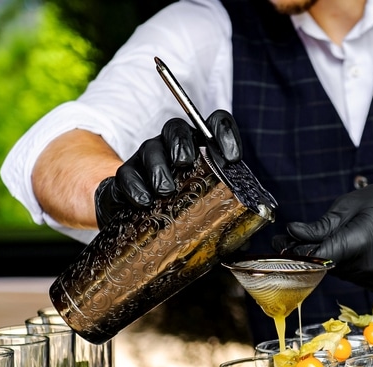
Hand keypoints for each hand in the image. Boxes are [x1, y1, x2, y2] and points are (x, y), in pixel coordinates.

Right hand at [94, 109, 241, 223]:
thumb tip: (247, 234)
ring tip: (166, 190)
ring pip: (150, 149)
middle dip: (181, 143)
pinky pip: (125, 175)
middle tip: (185, 162)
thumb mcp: (208, 214)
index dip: (224, 133)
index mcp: (200, 150)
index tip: (232, 157)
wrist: (141, 227)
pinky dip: (134, 186)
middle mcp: (173, 150)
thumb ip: (227, 215)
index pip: (215, 127)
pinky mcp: (125, 179)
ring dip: (158, 167)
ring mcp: (147, 162)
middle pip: (176, 130)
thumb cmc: (182, 216)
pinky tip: (144, 201)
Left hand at [273, 179, 372, 291]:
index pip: (319, 256)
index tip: (283, 244)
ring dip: (332, 259)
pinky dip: (348, 265)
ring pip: (338, 272)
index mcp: (360, 242)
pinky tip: (357, 248)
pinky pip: (352, 276)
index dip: (299, 252)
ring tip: (343, 237)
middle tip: (307, 237)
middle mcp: (368, 266)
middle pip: (327, 266)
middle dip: (316, 252)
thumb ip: (321, 226)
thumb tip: (294, 234)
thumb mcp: (349, 206)